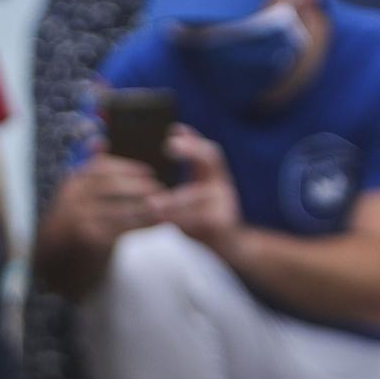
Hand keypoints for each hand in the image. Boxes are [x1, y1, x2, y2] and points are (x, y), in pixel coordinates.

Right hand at [51, 149, 162, 252]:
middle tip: (161, 189)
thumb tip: (101, 139)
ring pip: (121, 209)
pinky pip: (123, 229)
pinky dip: (144, 225)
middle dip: (140, 186)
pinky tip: (158, 224)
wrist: (55, 263)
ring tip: (165, 206)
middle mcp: (73, 198)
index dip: (128, 168)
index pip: (101, 166)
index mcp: (72, 183)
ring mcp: (79, 218)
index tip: (149, 171)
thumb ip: (92, 173)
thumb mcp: (77, 197)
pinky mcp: (89, 238)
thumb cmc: (73, 226)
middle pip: (112, 185)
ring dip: (146, 207)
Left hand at [151, 126, 241, 256]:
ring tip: (150, 202)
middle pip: (211, 158)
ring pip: (196, 196)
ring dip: (172, 199)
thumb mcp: (196, 189)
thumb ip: (186, 167)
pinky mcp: (222, 224)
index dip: (192, 140)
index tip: (172, 131)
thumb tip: (174, 131)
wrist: (229, 248)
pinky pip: (196, 219)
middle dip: (191, 150)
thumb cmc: (204, 217)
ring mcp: (225, 203)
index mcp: (214, 174)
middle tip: (169, 146)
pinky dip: (176, 220)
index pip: (207, 149)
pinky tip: (159, 220)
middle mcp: (222, 184)